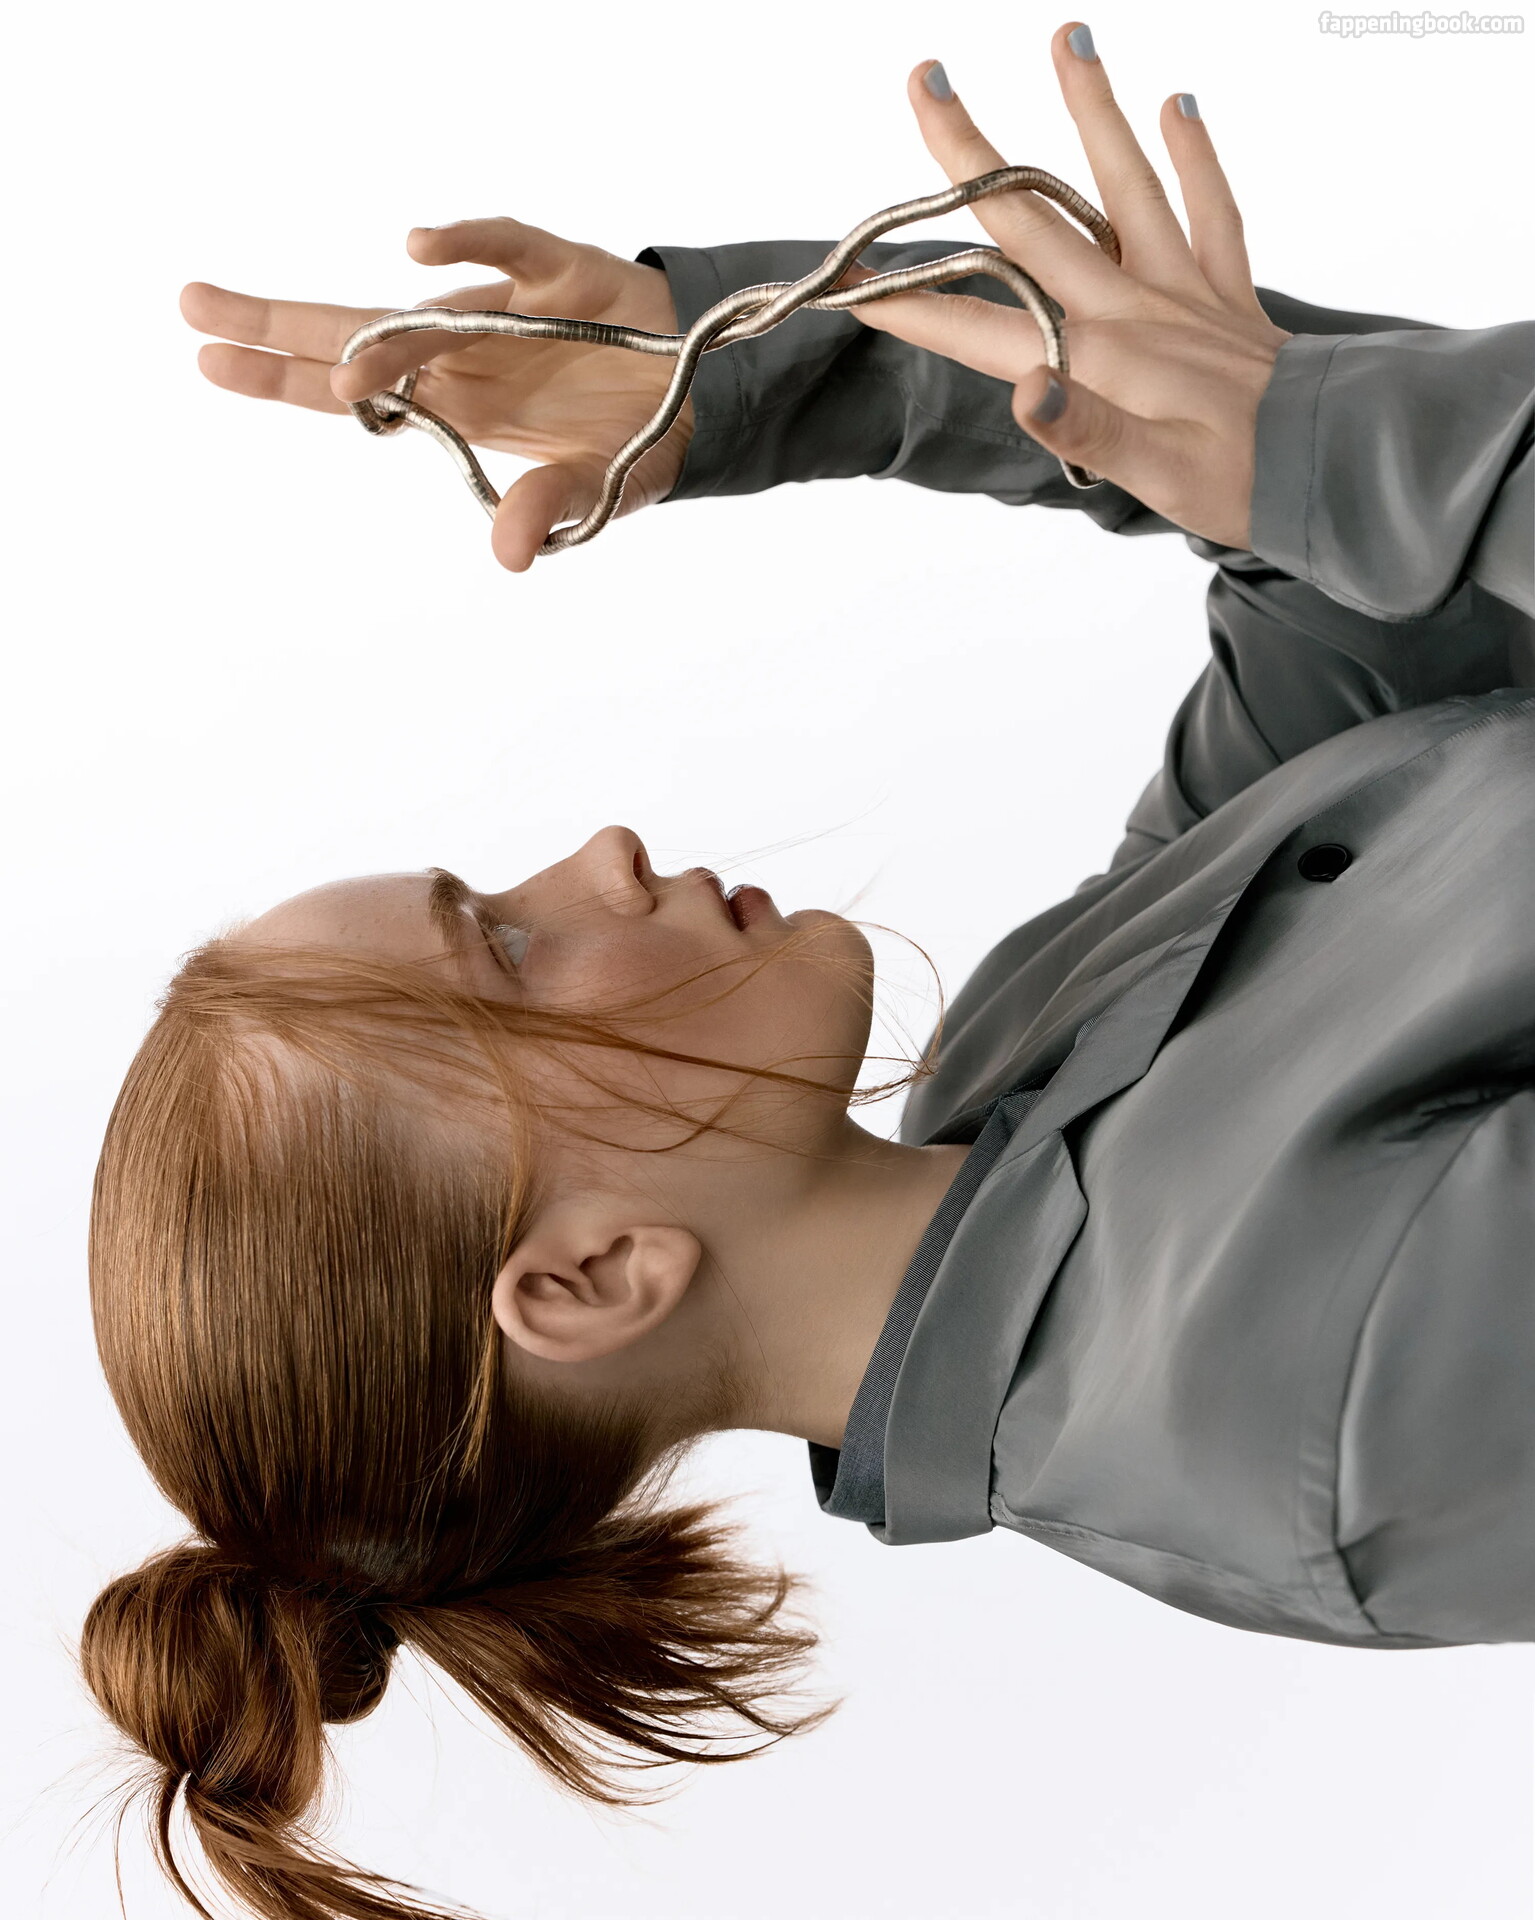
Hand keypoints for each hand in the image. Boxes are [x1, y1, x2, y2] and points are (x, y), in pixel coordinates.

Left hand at [181, 220, 693, 571]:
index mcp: (458, 407)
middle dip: (277, 323)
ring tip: (336, 371)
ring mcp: (509, 312)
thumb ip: (546, 508)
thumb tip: (508, 557)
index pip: (353, 391)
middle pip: (356, 334)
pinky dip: (467, 242)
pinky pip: (508, 249)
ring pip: (426, 311)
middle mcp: (466, 354)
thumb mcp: (595, 491)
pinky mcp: (563, 271)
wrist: (708, 391)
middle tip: (193, 306)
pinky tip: (418, 244)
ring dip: (379, 336)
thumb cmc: (633, 442)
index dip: (283, 376)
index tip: (209, 360)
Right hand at [848, 26, 1290, 549]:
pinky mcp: (1225, 292)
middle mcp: (1132, 306)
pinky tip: (1180, 104)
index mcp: (1099, 355)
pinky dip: (1196, 156)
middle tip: (926, 82)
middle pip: (1035, 217)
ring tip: (1069, 36)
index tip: (859, 286)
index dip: (917, 306)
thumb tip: (1027, 389)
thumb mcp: (1153, 476)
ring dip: (1093, 110)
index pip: (985, 326)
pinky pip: (1212, 210)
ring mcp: (1181, 289)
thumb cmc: (1238, 483)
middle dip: (971, 153)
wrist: (1333, 468)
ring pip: (1125, 183)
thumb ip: (1086, 430)